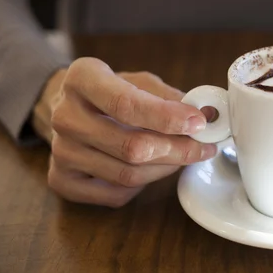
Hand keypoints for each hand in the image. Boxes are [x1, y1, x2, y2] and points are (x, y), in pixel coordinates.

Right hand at [33, 57, 214, 206]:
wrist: (71, 110)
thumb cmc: (113, 93)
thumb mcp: (140, 82)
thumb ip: (172, 98)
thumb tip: (211, 114)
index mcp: (82, 79)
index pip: (127, 105)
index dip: (167, 118)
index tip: (199, 124)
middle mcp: (64, 115)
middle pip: (131, 146)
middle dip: (177, 150)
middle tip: (204, 147)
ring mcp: (61, 151)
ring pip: (127, 174)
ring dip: (166, 168)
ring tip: (185, 156)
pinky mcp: (62, 180)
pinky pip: (116, 193)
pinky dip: (145, 185)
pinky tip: (154, 168)